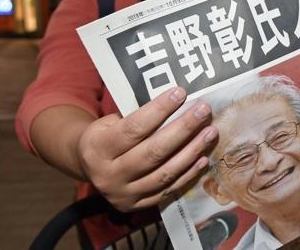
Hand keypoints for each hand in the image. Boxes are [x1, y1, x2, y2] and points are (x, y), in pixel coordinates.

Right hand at [76, 86, 216, 211]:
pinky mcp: (138, 206)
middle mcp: (109, 175)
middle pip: (153, 151)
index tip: (181, 92)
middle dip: (183, 129)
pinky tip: (203, 158)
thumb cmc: (106, 134)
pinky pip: (168, 190)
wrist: (89, 167)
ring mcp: (124, 194)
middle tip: (204, 110)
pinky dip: (188, 174)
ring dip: (192, 151)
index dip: (159, 110)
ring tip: (211, 132)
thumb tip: (175, 99)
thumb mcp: (109, 121)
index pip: (134, 128)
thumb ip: (136, 115)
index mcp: (97, 148)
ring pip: (165, 173)